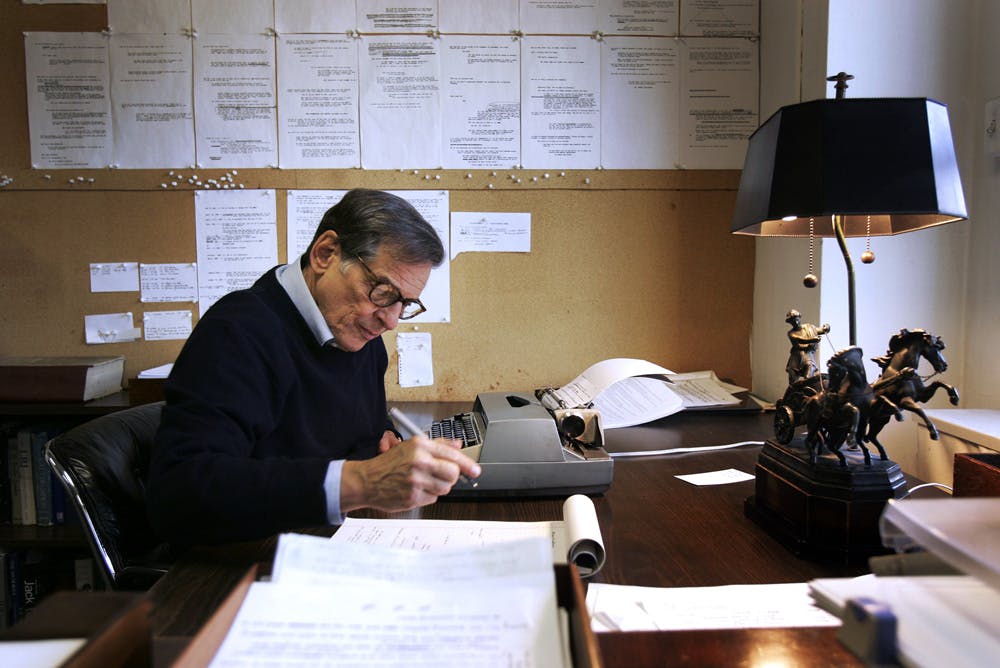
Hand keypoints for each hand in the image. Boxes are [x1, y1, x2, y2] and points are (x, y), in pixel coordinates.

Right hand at [341, 434, 480, 513]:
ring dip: (438, 487)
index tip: (476, 471)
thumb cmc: (389, 464)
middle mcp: (419, 461)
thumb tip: (458, 445)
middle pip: (453, 473)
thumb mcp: (411, 446)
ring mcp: (416, 480)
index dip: (467, 464)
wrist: (367, 480)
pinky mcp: (413, 497)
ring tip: (424, 482)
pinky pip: (433, 498)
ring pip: (445, 488)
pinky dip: (427, 496)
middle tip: (441, 475)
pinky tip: (415, 489)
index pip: (452, 455)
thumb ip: (437, 445)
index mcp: (420, 445)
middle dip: (451, 476)